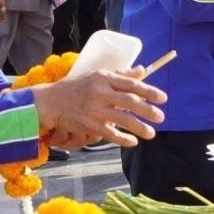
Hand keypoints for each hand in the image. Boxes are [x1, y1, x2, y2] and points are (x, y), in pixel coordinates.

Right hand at [33, 67, 166, 148]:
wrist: (51, 102)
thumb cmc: (77, 86)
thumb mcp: (98, 75)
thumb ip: (121, 74)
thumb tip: (143, 71)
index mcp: (104, 78)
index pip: (131, 84)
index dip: (149, 91)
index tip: (162, 98)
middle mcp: (100, 93)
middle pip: (129, 102)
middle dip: (148, 110)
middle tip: (160, 117)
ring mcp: (95, 110)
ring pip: (122, 120)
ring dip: (139, 128)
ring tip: (152, 133)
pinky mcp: (89, 126)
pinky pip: (110, 134)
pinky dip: (123, 139)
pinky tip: (133, 142)